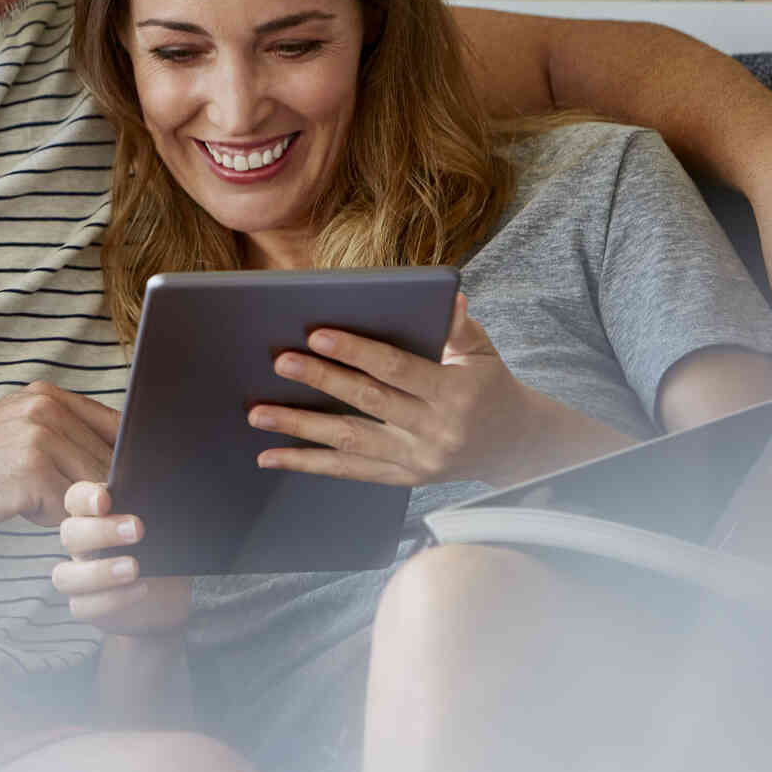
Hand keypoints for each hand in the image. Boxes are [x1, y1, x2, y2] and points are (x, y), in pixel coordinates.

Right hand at [0, 381, 118, 535]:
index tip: (106, 483)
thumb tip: (117, 468)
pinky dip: (51, 520)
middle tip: (60, 501)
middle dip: (95, 492)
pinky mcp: (30, 473)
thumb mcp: (13, 434)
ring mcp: (39, 438)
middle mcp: (47, 408)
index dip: (121, 460)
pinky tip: (19, 509)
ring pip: (94, 490)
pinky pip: (69, 511)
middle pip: (109, 462)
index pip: (116, 426)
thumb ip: (61, 439)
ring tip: (34, 502)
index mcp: (46, 395)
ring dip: (72, 508)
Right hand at [52, 480, 191, 635]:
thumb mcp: (162, 523)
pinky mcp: (87, 604)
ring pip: (65, 576)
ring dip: (99, 572)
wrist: (172, 588)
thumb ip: (152, 507)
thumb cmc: (163, 545)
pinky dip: (111, 600)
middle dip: (101, 532)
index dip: (85, 498)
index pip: (76, 499)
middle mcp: (81, 544)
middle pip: (70, 534)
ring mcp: (80, 576)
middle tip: (137, 530)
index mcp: (92, 515)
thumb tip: (161, 491)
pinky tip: (141, 589)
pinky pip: (83, 607)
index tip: (105, 499)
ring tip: (134, 568)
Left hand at [248, 295, 569, 488]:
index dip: (356, 352)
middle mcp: (434, 430)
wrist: (515, 445)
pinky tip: (269, 456)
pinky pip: (349, 471)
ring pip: (349, 442)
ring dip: (299, 427)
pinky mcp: (403, 478)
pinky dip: (307, 464)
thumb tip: (444, 293)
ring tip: (257, 413)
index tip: (317, 335)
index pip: (396, 369)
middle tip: (279, 362)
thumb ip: (457, 324)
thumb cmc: (489, 385)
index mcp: (453, 393)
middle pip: (367, 402)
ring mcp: (417, 459)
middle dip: (320, 380)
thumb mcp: (482, 351)